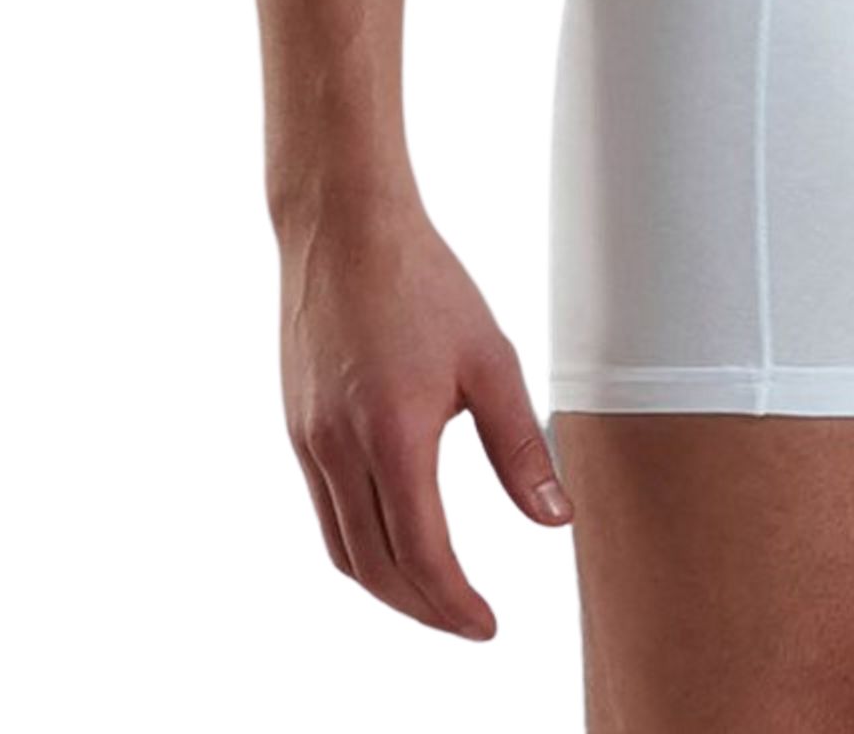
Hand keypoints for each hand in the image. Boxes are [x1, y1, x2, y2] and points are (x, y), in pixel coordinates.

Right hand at [277, 192, 573, 635]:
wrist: (344, 227)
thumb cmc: (422, 281)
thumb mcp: (490, 358)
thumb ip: (520, 446)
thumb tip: (555, 520)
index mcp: (393, 435)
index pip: (421, 554)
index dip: (454, 603)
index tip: (487, 625)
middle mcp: (340, 448)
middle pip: (376, 568)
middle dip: (424, 608)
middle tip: (466, 620)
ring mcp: (310, 440)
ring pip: (342, 549)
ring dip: (388, 586)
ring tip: (434, 593)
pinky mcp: (298, 426)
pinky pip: (324, 511)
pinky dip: (359, 545)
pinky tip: (392, 536)